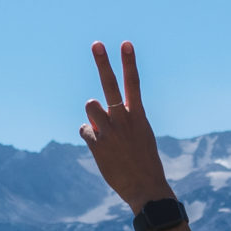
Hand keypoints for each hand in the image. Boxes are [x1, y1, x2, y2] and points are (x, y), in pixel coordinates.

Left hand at [81, 41, 172, 212]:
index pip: (133, 83)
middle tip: (96, 44)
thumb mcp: (140, 136)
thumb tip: (96, 117)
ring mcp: (110, 131)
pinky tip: (101, 148)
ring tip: (102, 126)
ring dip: (93, 114)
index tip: (125, 43)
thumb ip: (120, 121)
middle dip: (103, 63)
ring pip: (90, 106)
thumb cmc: (143, 161)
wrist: (145, 187)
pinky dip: (90, 136)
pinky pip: (85, 130)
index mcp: (138, 115)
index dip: (129, 62)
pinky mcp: (97, 144)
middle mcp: (124, 119)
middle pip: (110, 85)